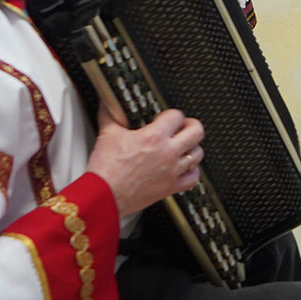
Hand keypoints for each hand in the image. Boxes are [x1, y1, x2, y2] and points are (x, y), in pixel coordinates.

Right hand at [87, 106, 204, 213]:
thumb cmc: (105, 169)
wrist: (103, 196)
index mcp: (154, 136)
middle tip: (183, 127)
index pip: (177, 115)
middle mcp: (167, 152)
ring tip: (184, 147)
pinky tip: (184, 168)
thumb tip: (108, 103)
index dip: (171, 114)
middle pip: (197, 132)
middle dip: (191, 126)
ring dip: (192, 148)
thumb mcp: (107, 134)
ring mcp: (171, 171)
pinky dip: (192, 172)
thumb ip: (111, 115)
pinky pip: (193, 178)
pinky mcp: (170, 187)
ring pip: (198, 154)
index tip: (165, 118)